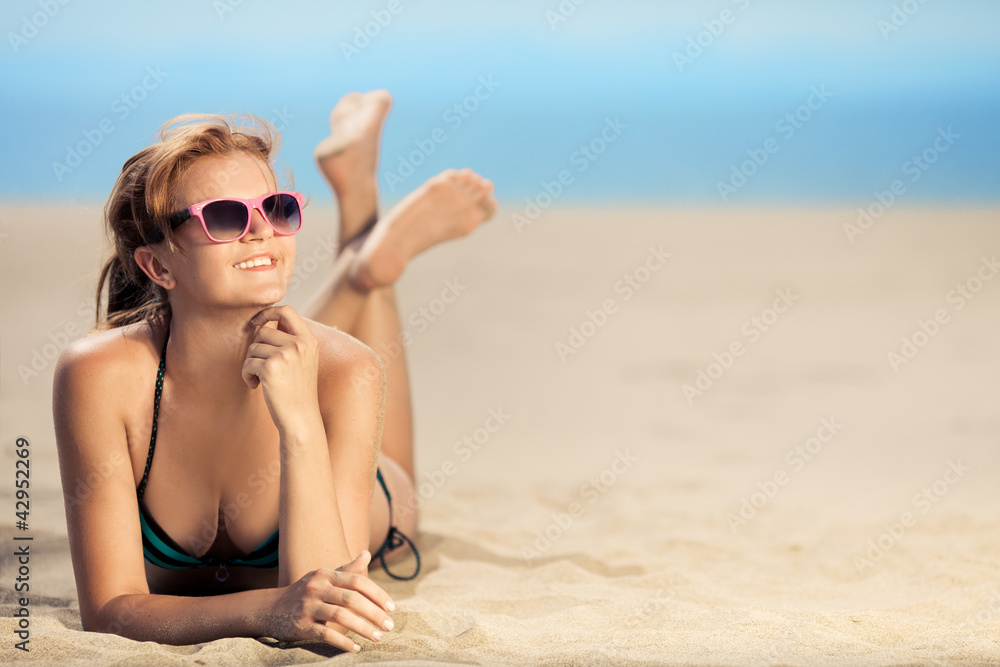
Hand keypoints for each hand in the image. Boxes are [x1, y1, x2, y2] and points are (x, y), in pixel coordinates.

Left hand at [242, 306, 319, 431]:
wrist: (301, 418)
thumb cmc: (298, 390)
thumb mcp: (304, 360)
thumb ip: (291, 339)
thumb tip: (267, 319)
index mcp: (309, 340)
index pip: (287, 310)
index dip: (268, 311)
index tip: (256, 322)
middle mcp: (299, 344)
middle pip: (264, 330)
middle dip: (256, 347)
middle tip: (261, 365)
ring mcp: (286, 355)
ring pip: (253, 347)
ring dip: (251, 363)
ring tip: (260, 378)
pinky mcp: (271, 368)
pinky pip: (248, 363)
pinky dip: (247, 375)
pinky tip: (256, 386)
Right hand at [266, 550, 395, 651]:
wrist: (269, 609)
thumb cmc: (304, 592)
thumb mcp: (323, 577)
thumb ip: (347, 569)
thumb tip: (367, 553)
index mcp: (325, 574)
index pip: (357, 581)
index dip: (377, 594)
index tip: (391, 607)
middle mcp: (317, 588)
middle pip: (352, 599)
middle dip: (374, 613)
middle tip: (390, 626)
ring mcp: (308, 607)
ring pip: (341, 617)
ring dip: (363, 628)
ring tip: (378, 637)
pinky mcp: (301, 626)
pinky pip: (326, 634)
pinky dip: (343, 642)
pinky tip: (356, 648)